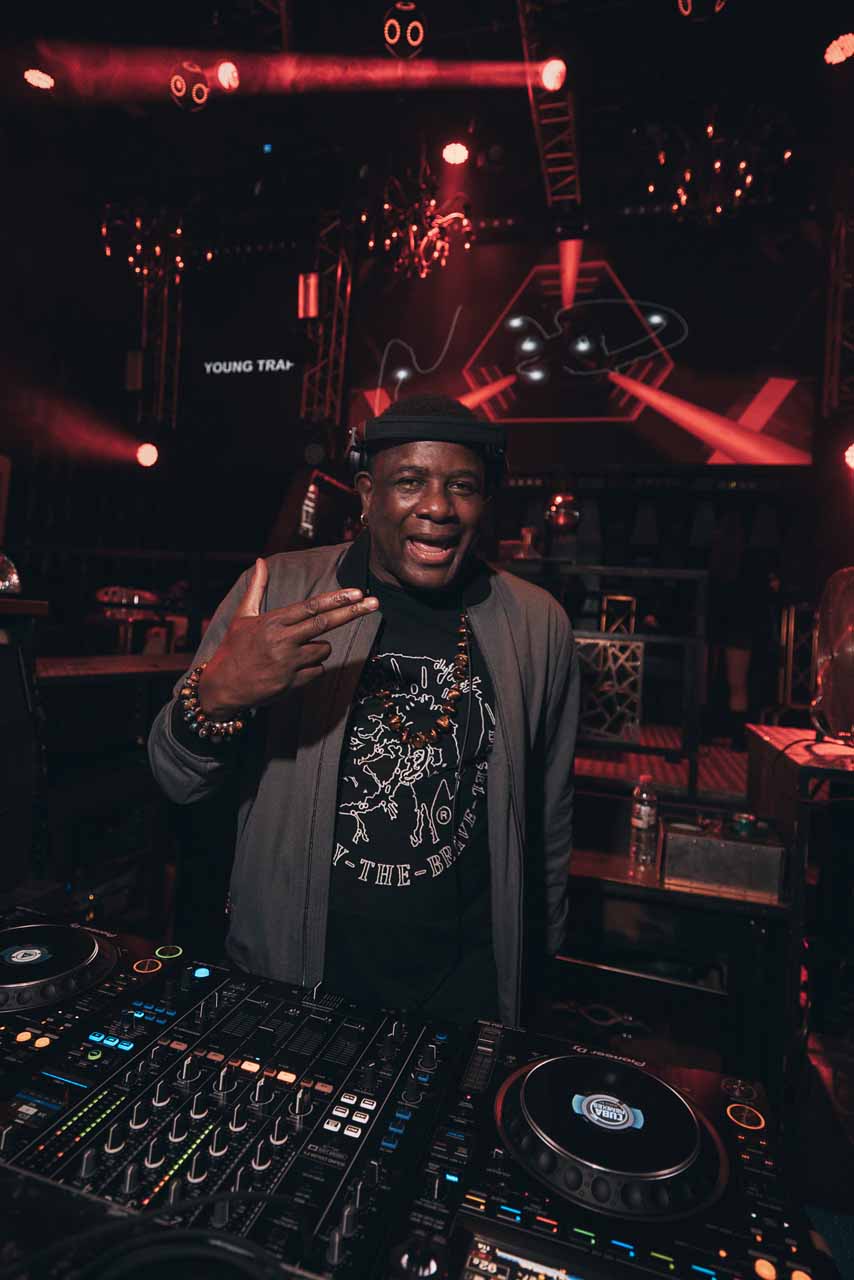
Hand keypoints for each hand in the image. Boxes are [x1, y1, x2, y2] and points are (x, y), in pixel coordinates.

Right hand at [198, 559, 378, 716]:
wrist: (222, 687)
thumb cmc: (233, 649)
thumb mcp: (242, 616)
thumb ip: (257, 588)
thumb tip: (261, 560)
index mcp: (272, 622)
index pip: (310, 607)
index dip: (336, 599)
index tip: (357, 592)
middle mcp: (282, 641)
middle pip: (324, 624)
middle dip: (352, 612)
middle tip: (374, 603)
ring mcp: (289, 663)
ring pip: (323, 650)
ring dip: (317, 649)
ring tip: (292, 653)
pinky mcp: (293, 683)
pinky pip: (317, 671)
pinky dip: (311, 669)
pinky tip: (291, 670)